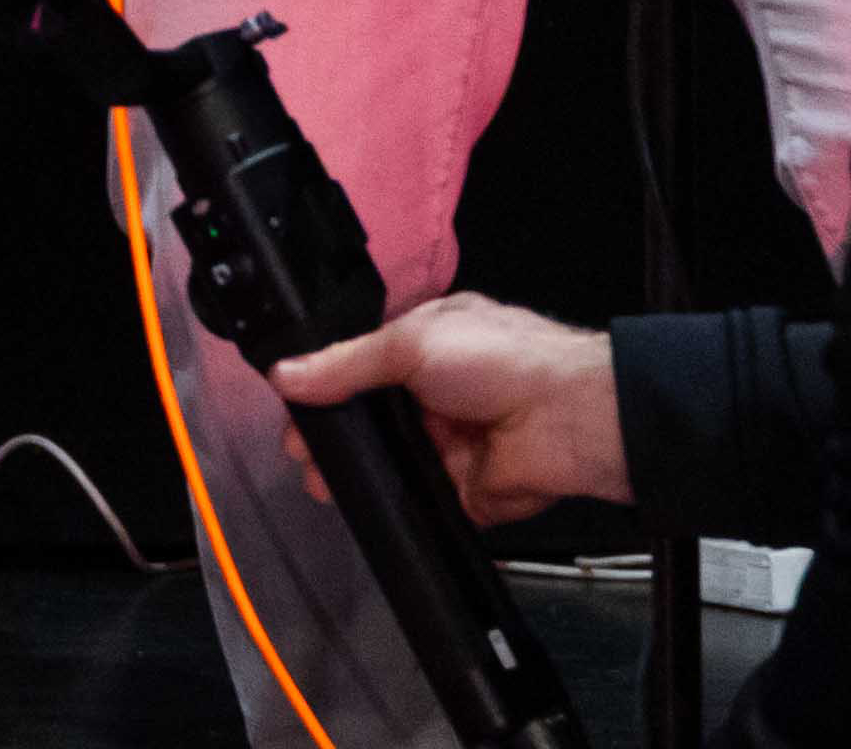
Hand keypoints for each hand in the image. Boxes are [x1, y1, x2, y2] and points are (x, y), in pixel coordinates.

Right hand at [269, 293, 630, 520]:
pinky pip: (415, 500)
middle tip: (299, 454)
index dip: (326, 386)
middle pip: (370, 418)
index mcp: (428, 346)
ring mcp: (447, 444)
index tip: (290, 408)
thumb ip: (345, 364)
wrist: (567, 419)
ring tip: (317, 484)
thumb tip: (283, 374)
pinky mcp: (460, 491)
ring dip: (353, 473)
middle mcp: (435, 394)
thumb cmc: (498, 360)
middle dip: (333, 436)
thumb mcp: (411, 343)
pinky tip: (354, 506)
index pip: (364, 366)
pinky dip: (389, 504)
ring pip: (388, 462)